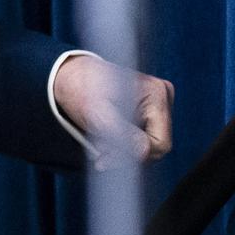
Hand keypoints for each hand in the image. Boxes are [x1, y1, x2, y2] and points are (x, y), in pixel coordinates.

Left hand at [52, 54, 172, 167]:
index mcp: (156, 93)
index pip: (160, 143)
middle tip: (100, 155)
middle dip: (128, 155)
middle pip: (156, 146)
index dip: (136, 155)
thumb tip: (144, 150)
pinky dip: (123, 146)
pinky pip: (142, 139)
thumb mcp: (97, 112)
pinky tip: (105, 141)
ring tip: (99, 147)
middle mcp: (162, 97)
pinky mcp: (148, 111)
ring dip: (124, 153)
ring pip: (148, 145)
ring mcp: (157, 104)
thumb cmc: (81, 89)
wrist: (71, 77)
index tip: (107, 157)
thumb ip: (120, 132)